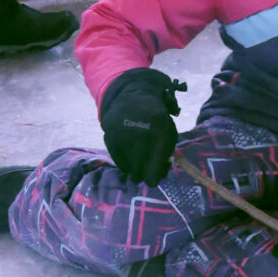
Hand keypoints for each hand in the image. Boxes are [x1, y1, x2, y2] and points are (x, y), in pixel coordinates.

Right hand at [99, 67, 184, 183]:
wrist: (134, 97)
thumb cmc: (157, 119)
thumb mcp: (169, 133)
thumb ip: (165, 156)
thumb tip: (154, 179)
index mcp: (159, 131)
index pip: (154, 169)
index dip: (156, 177)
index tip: (156, 177)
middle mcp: (138, 133)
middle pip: (139, 173)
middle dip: (146, 173)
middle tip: (149, 167)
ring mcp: (121, 135)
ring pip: (128, 168)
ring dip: (136, 166)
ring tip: (141, 156)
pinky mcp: (108, 137)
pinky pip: (118, 161)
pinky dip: (125, 160)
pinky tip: (131, 151)